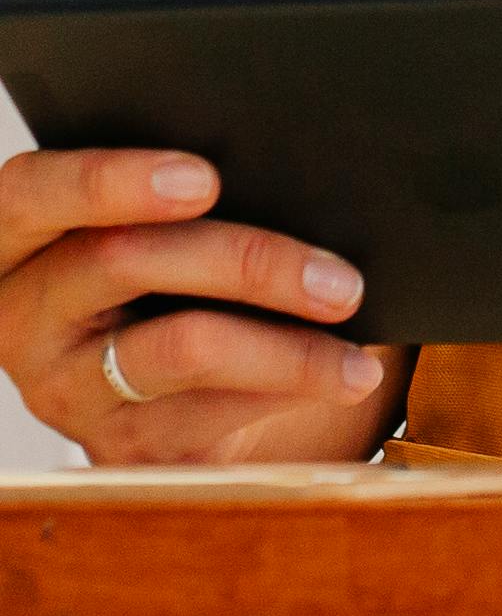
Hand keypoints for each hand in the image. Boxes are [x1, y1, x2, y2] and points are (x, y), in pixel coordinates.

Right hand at [0, 147, 395, 465]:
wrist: (157, 384)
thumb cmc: (165, 269)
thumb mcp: (146, 225)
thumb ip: (178, 197)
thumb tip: (289, 171)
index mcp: (21, 235)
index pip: (37, 193)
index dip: (113, 182)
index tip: (206, 179)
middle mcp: (25, 314)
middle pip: (124, 264)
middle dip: (245, 260)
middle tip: (335, 275)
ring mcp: (66, 387)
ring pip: (180, 349)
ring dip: (287, 344)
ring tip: (355, 323)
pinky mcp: (112, 443)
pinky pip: (204, 413)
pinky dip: (286, 385)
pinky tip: (339, 370)